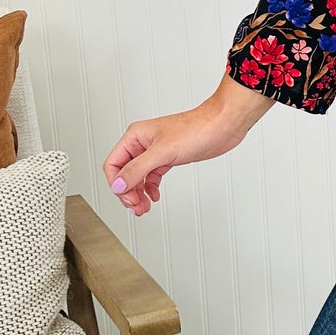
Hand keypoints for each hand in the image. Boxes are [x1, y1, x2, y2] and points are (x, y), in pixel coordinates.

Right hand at [103, 76, 274, 216]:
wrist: (222, 125)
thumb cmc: (196, 129)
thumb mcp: (162, 152)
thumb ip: (138, 170)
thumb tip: (118, 185)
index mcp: (135, 136)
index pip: (113, 164)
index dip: (117, 184)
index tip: (127, 198)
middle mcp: (143, 143)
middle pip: (124, 173)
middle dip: (128, 192)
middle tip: (137, 208)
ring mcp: (156, 151)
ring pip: (138, 176)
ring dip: (138, 193)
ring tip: (144, 208)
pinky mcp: (169, 157)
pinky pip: (152, 176)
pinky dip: (151, 188)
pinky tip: (154, 197)